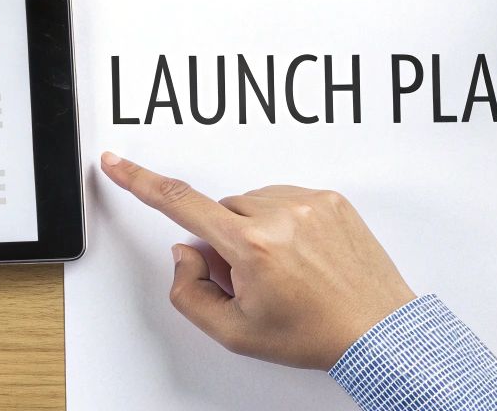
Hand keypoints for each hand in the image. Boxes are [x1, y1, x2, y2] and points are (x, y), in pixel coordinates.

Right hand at [99, 152, 416, 369]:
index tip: (116, 163)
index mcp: (252, 246)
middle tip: (252, 280)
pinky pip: (285, 198)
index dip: (139, 180)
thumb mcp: (235, 333)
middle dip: (224, 240)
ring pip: (252, 203)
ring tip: (284, 270)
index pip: (180, 204)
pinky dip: (284, 223)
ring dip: (254, 229)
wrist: (380, 332)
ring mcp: (308, 202)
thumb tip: (185, 252)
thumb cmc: (315, 334)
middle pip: (221, 212)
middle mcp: (280, 214)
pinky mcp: (330, 198)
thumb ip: (190, 292)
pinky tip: (302, 256)